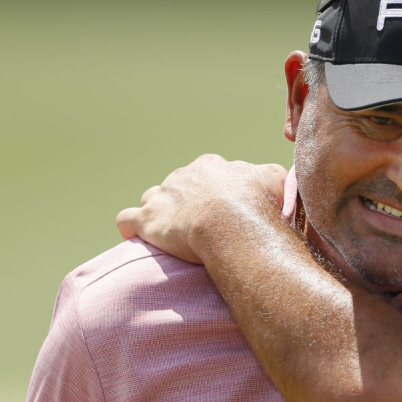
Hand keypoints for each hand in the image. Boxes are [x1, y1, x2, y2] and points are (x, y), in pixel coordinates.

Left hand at [116, 154, 286, 263]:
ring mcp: (161, 196)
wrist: (231, 224)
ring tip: (169, 231)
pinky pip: (126, 219)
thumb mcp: (274, 180)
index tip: (223, 207)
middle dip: (186, 200)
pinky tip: (134, 236)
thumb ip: (271, 175)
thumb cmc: (256, 204)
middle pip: (179, 185)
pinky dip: (129, 227)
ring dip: (159, 211)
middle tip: (201, 224)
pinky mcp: (146, 220)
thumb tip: (274, 179)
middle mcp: (183, 175)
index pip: (208, 171)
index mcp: (211, 166)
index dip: (214, 189)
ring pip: (153, 198)